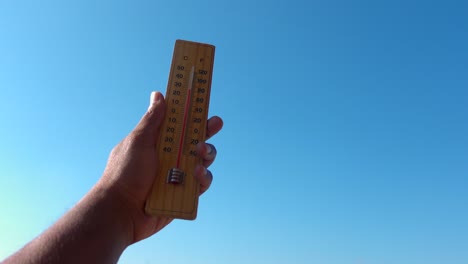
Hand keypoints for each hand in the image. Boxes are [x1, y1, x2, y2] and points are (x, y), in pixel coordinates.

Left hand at [98, 91, 222, 243]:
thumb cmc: (124, 173)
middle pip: (195, 139)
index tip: (203, 102)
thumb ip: (152, 120)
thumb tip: (158, 94)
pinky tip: (196, 174)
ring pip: (203, 160)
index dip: (192, 112)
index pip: (179, 123)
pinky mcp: (184, 194)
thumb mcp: (138, 141)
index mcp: (159, 141)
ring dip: (207, 152)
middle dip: (207, 130)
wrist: (120, 211)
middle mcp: (170, 156)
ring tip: (200, 151)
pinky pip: (202, 183)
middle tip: (215, 123)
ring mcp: (178, 175)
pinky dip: (203, 177)